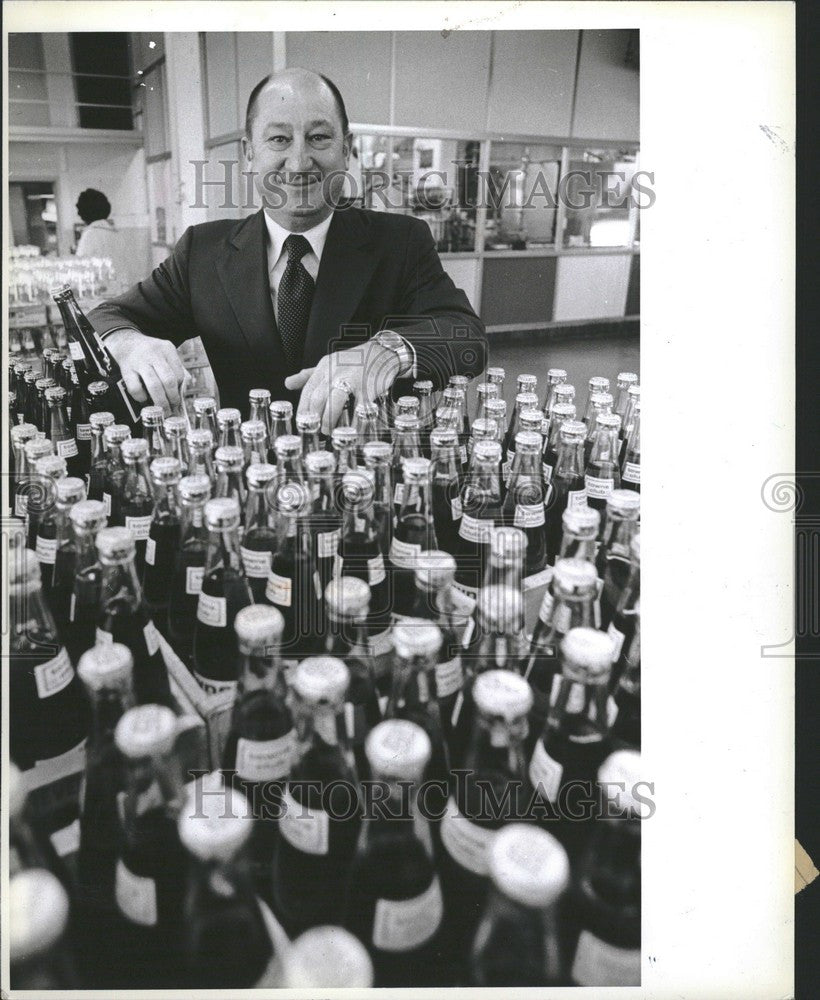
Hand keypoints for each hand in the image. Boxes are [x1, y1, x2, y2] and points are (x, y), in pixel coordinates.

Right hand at [105, 328, 186, 415]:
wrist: (125, 343)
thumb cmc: (150, 353)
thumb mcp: (165, 354)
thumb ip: (176, 369)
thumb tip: (183, 391)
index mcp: (167, 349)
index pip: (178, 374)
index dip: (179, 390)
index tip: (178, 400)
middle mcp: (153, 353)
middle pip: (168, 380)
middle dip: (172, 399)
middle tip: (172, 410)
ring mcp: (139, 361)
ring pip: (154, 385)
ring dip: (160, 402)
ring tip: (162, 410)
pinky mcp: (126, 369)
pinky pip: (135, 388)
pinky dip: (141, 397)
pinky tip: (144, 400)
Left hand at [285, 339, 403, 434]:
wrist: (382, 352)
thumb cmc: (355, 361)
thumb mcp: (329, 363)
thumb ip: (308, 375)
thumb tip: (287, 383)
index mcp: (324, 368)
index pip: (307, 391)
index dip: (303, 410)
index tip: (302, 423)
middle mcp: (335, 372)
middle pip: (318, 398)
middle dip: (315, 417)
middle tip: (316, 430)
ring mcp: (352, 379)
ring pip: (334, 402)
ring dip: (329, 419)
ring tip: (329, 431)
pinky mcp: (368, 388)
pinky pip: (358, 408)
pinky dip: (354, 420)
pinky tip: (350, 429)